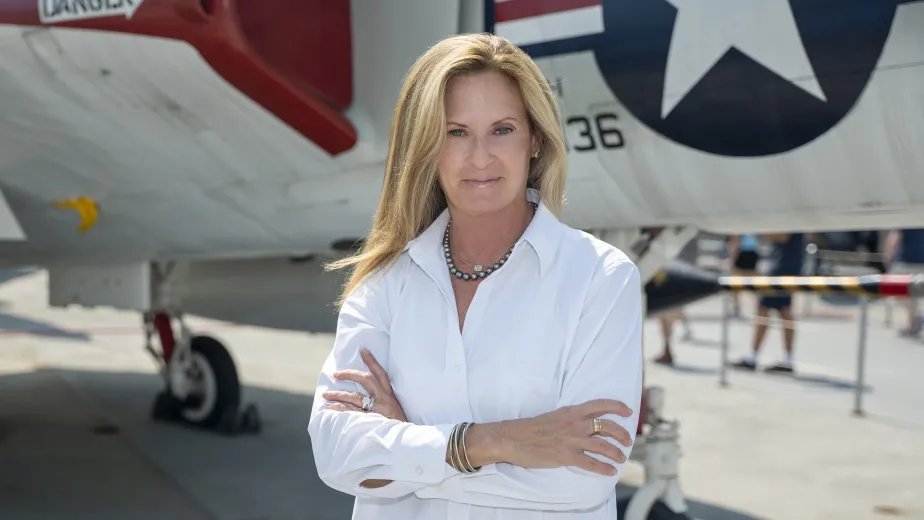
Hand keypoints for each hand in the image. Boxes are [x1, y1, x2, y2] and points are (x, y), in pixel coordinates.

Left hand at [323, 348, 407, 421]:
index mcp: (390, 395)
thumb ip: (384, 401)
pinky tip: (330, 407)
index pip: (381, 373)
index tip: (363, 350)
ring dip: (339, 394)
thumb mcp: (394, 409)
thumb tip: (369, 395)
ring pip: (355, 397)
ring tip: (326, 395)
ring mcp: (377, 409)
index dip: (372, 361)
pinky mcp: (370, 421)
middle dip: (350, 374)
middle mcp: (384, 399)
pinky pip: (352, 413)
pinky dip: (340, 409)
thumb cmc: (397, 425)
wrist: (404, 441)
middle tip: (336, 374)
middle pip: (366, 380)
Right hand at [493, 399, 633, 475]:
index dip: (617, 406)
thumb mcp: (554, 416)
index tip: (628, 411)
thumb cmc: (530, 428)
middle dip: (622, 434)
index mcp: (571, 411)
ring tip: (621, 458)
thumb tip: (582, 424)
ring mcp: (571, 440)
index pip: (600, 405)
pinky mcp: (566, 456)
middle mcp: (575, 424)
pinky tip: (611, 472)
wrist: (513, 438)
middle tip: (628, 441)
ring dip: (616, 453)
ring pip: (603, 445)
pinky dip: (604, 468)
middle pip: (607, 425)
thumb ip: (569, 419)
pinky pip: (591, 463)